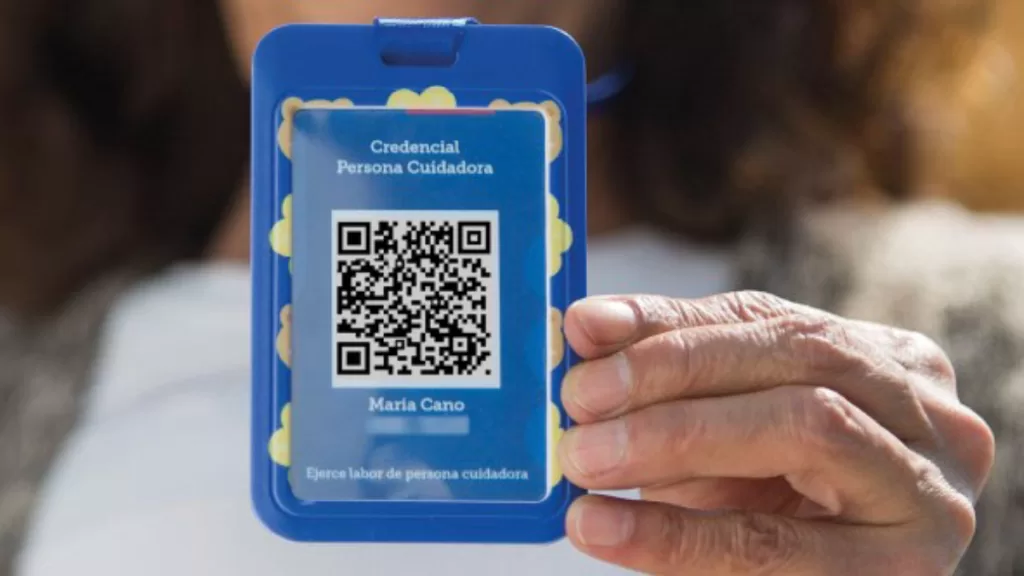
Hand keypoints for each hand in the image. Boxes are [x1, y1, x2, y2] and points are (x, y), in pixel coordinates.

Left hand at [557, 292, 994, 574]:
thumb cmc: (775, 499)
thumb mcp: (728, 426)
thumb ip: (669, 371)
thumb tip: (585, 325)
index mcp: (891, 364)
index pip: (772, 320)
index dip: (672, 325)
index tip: (584, 333)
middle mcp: (930, 419)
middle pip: (799, 362)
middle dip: (675, 375)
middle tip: (579, 401)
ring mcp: (929, 496)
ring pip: (806, 428)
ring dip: (676, 437)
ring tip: (584, 459)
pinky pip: (774, 547)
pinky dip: (675, 536)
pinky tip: (605, 527)